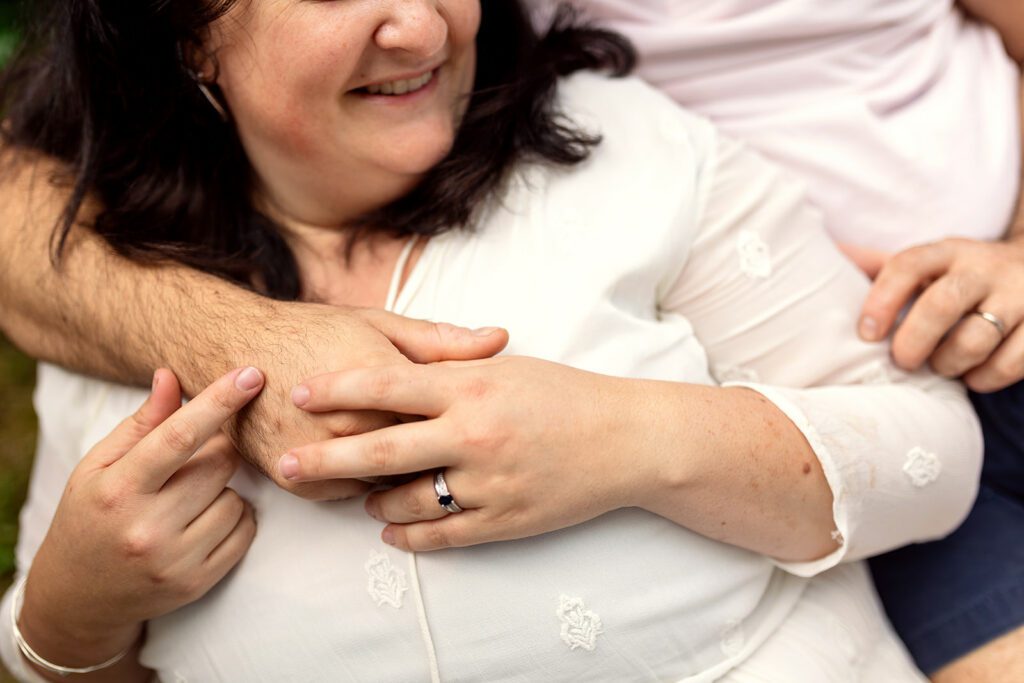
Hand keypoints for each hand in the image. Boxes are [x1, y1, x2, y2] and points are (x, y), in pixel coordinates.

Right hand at [19, 367, 262, 666]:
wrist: (78, 596)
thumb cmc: (91, 516)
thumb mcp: (99, 466)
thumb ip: (141, 423)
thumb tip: (171, 375)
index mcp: (118, 490)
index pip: (179, 437)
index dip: (219, 402)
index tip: (252, 375)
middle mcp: (146, 528)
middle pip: (221, 463)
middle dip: (220, 449)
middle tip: (196, 458)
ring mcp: (174, 560)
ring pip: (237, 497)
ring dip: (224, 488)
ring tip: (190, 497)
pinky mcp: (197, 583)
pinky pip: (246, 530)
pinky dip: (236, 517)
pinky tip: (205, 519)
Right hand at [229, 303, 508, 500]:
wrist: (233, 347)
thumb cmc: (314, 331)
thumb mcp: (380, 324)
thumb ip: (442, 341)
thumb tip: (499, 339)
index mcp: (382, 379)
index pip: (443, 419)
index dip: (465, 426)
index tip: (481, 427)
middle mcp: (351, 421)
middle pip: (418, 458)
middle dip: (442, 459)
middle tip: (458, 453)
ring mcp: (320, 453)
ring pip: (386, 483)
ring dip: (404, 476)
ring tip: (421, 462)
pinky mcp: (295, 478)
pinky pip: (348, 495)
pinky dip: (365, 484)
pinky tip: (373, 466)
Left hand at [280, 357, 646, 550]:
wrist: (627, 439)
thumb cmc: (566, 395)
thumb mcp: (506, 369)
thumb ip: (450, 370)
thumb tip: (395, 373)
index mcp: (471, 387)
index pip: (387, 385)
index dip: (336, 389)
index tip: (298, 392)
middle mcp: (473, 434)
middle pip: (381, 450)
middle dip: (325, 458)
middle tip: (285, 464)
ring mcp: (488, 481)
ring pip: (407, 500)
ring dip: (373, 500)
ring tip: (359, 498)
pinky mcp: (503, 519)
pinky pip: (441, 534)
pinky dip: (409, 535)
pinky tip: (391, 529)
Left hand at [846, 238, 1023, 391]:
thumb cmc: (961, 275)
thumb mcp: (928, 262)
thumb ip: (879, 264)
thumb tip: (830, 252)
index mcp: (948, 251)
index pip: (908, 265)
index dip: (881, 301)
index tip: (865, 333)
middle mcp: (985, 268)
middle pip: (942, 304)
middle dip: (914, 340)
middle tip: (902, 360)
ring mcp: (1021, 295)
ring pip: (977, 338)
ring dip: (948, 363)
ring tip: (940, 366)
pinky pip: (1011, 362)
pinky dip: (984, 378)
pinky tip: (972, 375)